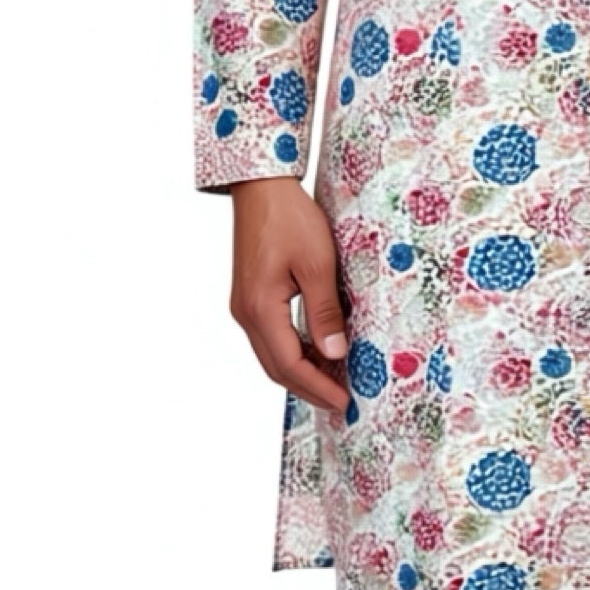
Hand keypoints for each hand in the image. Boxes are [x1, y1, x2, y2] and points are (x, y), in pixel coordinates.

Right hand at [226, 176, 348, 413]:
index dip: (318, 387)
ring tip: (334, 381)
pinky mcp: (250, 297)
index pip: (289, 365)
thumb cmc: (289, 217)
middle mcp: (246, 313)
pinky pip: (271, 337)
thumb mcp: (317, 263)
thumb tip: (336, 353)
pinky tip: (317, 352)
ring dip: (302, 371)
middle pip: (276, 367)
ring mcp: (245, 306)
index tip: (344, 402)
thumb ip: (325, 311)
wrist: (261, 187)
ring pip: (272, 355)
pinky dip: (294, 351)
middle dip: (309, 387)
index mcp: (260, 308)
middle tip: (341, 401)